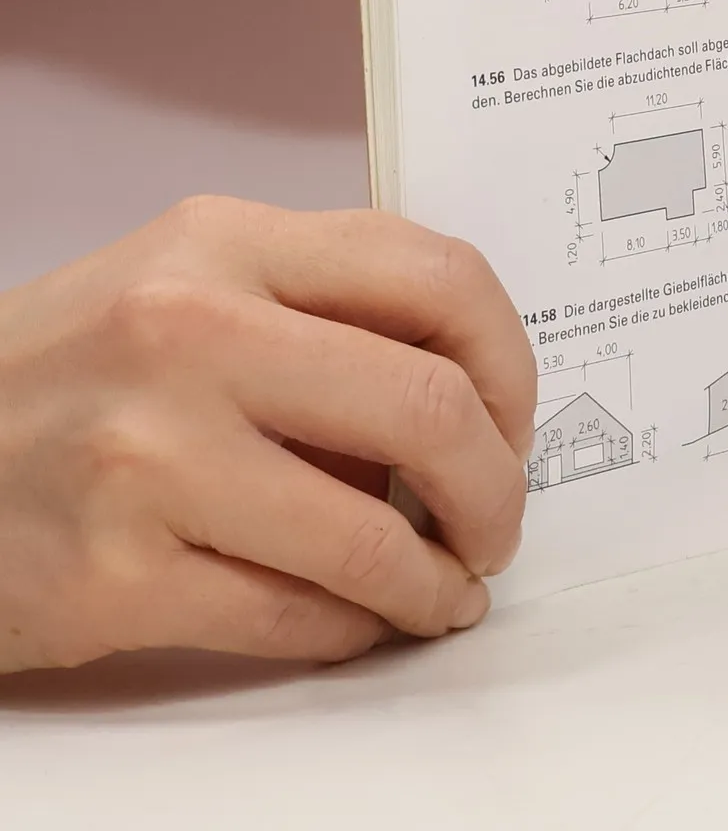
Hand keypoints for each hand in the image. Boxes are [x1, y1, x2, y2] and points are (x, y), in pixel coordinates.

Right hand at [0, 196, 535, 670]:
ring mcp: (146, 454)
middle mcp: (190, 330)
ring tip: (446, 590)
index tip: (515, 418)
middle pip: (429, 406)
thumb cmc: (71, 373)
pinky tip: (362, 620)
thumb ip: (322, 313)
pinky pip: (292, 617)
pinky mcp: (112, 574)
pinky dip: (353, 629)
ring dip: (437, 580)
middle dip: (498, 485)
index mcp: (228, 241)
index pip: (439, 277)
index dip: (510, 361)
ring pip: (371, 535)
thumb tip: (472, 403)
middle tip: (498, 522)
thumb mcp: (190, 287)